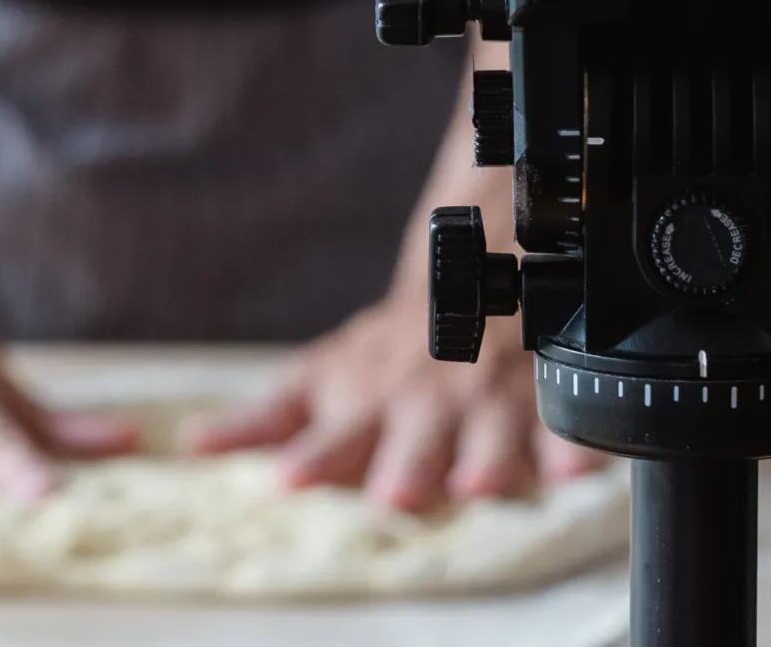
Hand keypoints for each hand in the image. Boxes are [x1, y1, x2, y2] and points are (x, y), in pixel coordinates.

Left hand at [181, 287, 598, 513]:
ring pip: (490, 435)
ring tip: (480, 485)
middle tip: (395, 494)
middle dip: (407, 469)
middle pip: (416, 444)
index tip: (291, 479)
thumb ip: (263, 422)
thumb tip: (193, 446)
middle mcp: (425, 408)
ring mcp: (484, 403)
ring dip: (486, 459)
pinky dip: (572, 446)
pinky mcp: (541, 402)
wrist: (470, 276)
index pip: (336, 440)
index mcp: (368, 407)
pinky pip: (564, 425)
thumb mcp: (320, 379)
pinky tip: (577, 469)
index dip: (316, 459)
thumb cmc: (386, 354)